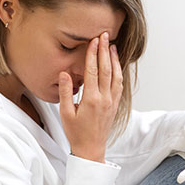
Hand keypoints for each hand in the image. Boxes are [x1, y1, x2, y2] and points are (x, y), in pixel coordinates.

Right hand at [59, 32, 122, 162]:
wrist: (91, 149)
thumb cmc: (76, 133)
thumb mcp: (65, 113)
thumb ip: (66, 92)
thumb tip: (65, 74)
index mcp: (91, 99)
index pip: (93, 71)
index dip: (93, 54)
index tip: (93, 40)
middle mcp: (104, 99)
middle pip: (106, 69)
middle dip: (105, 50)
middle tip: (105, 35)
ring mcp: (112, 101)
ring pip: (116, 75)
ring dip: (114, 59)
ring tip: (112, 45)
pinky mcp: (115, 105)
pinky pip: (119, 84)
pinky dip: (119, 71)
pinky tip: (116, 64)